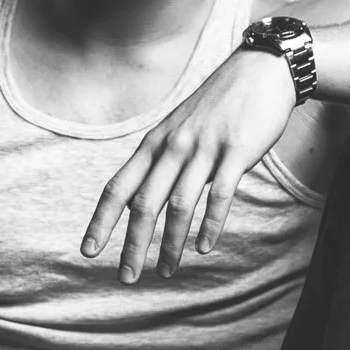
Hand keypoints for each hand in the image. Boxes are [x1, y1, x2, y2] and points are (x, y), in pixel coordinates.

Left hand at [81, 47, 296, 281]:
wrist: (261, 71)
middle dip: (132, 245)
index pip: (118, 187)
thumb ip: (161, 162)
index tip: (88, 252)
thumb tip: (141, 201)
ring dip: (170, 244)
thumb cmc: (219, 105)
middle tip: (127, 278)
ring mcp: (205, 149)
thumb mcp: (179, 128)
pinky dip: (210, 224)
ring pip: (179, 205)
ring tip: (165, 271)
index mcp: (155, 143)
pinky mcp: (236, 152)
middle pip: (144, 204)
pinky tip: (204, 248)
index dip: (101, 222)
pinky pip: (220, 195)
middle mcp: (173, 147)